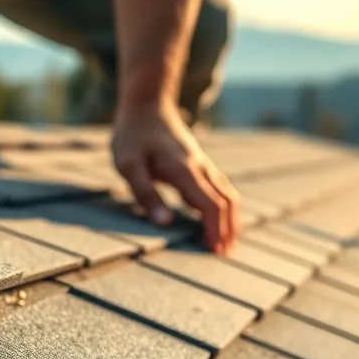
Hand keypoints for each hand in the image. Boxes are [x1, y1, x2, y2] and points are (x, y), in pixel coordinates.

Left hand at [111, 100, 238, 253]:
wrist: (146, 105)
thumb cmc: (133, 136)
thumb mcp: (128, 165)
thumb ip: (146, 194)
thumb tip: (164, 223)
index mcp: (185, 170)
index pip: (210, 205)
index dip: (216, 229)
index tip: (216, 250)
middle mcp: (200, 167)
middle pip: (227, 201)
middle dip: (229, 229)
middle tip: (226, 253)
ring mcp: (202, 164)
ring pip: (227, 193)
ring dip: (230, 218)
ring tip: (225, 241)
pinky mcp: (199, 163)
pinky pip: (220, 187)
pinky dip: (224, 206)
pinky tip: (217, 218)